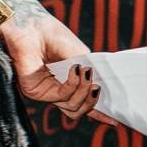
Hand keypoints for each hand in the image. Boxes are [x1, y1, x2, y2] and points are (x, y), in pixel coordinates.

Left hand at [0, 10, 102, 124]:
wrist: (30, 26)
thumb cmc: (52, 35)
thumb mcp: (81, 54)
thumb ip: (92, 73)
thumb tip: (103, 89)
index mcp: (68, 81)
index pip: (84, 102)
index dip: (101, 112)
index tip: (116, 120)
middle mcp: (58, 90)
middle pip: (81, 110)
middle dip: (94, 100)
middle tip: (97, 85)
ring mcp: (47, 92)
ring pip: (74, 108)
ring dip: (84, 92)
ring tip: (85, 73)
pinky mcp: (37, 92)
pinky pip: (63, 97)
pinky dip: (73, 84)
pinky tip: (74, 70)